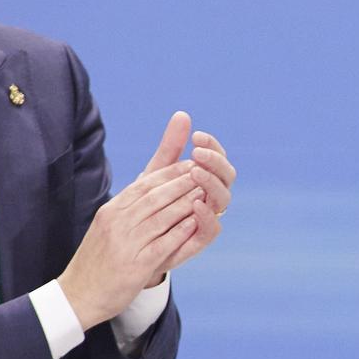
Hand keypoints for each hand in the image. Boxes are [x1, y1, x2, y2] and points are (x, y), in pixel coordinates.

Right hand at [57, 112, 234, 328]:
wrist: (78, 294)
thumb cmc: (97, 262)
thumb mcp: (107, 228)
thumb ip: (127, 210)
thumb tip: (148, 191)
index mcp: (111, 211)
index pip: (143, 185)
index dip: (169, 173)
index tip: (189, 164)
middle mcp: (117, 222)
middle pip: (154, 196)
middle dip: (181, 182)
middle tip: (204, 172)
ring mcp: (126, 242)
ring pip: (161, 216)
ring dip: (185, 202)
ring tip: (205, 192)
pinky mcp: (135, 264)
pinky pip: (162, 243)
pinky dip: (180, 230)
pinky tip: (196, 222)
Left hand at [138, 111, 236, 282]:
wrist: (131, 244)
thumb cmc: (147, 205)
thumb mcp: (156, 173)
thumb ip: (171, 147)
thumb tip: (182, 115)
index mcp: (205, 179)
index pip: (218, 159)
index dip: (213, 147)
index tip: (197, 136)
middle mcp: (210, 197)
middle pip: (227, 176)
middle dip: (215, 162)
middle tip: (198, 153)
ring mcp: (207, 218)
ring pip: (223, 199)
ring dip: (212, 183)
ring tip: (195, 171)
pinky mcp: (198, 239)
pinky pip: (213, 228)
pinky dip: (208, 215)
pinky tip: (195, 202)